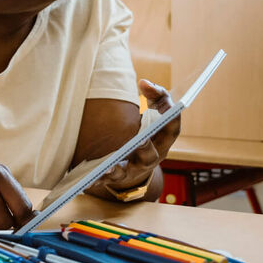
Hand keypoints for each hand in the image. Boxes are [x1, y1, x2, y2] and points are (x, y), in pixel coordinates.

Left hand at [87, 79, 179, 200]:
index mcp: (163, 140)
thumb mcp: (154, 113)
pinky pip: (110, 180)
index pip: (173, 127)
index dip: (171, 115)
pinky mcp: (120, 176)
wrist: (136, 164)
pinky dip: (101, 179)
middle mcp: (153, 156)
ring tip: (109, 167)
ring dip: (120, 170)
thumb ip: (154, 95)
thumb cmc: (147, 131)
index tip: (163, 104)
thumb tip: (144, 82)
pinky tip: (89, 179)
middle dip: (146, 147)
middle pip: (152, 154)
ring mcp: (136, 168)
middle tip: (140, 141)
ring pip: (130, 172)